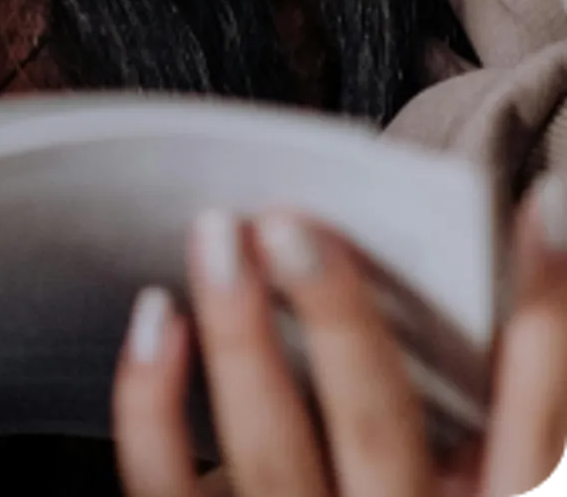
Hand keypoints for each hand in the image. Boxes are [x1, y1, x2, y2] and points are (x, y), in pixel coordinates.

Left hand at [111, 180, 566, 496]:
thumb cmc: (392, 489)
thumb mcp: (470, 471)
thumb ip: (477, 405)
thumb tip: (464, 263)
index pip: (540, 426)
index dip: (549, 323)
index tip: (542, 209)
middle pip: (378, 433)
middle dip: (339, 324)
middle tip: (295, 224)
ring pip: (270, 455)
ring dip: (239, 337)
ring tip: (218, 232)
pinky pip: (168, 485)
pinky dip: (152, 402)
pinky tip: (158, 313)